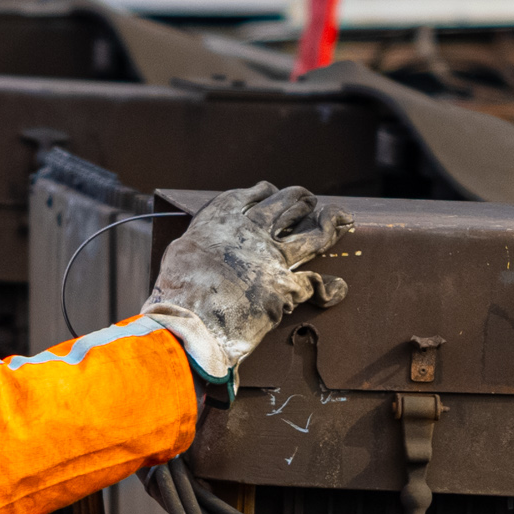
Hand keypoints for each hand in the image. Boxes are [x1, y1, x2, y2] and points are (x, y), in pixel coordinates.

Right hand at [136, 182, 339, 386]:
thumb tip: (203, 249)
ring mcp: (273, 257)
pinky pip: (315, 283)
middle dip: (302, 201)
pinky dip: (328, 288)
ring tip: (337, 218)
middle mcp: (252, 230)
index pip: (254, 194)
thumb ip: (202, 244)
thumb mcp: (182, 252)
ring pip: (313, 234)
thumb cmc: (177, 290)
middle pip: (289, 204)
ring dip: (328, 224)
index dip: (267, 193)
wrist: (189, 320)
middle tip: (309, 202)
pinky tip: (336, 288)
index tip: (272, 193)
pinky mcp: (285, 286)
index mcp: (222, 217)